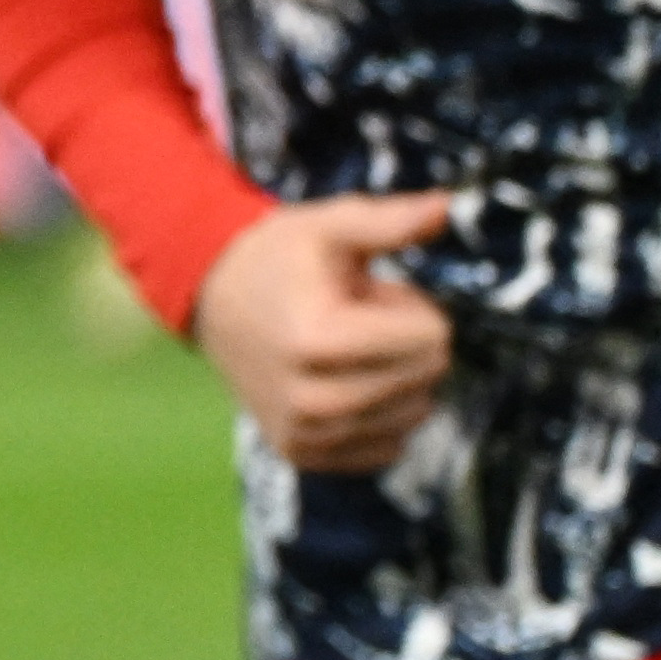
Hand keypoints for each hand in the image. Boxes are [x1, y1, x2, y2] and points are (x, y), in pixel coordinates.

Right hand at [190, 192, 458, 472]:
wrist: (211, 302)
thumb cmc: (278, 259)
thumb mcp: (329, 226)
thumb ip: (391, 221)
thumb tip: (448, 205)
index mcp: (318, 340)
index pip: (433, 339)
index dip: (408, 305)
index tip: (366, 294)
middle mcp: (311, 400)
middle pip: (428, 376)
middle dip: (405, 341)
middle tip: (356, 320)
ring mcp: (305, 434)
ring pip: (415, 414)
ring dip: (395, 378)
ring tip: (347, 349)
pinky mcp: (303, 454)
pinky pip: (389, 448)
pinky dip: (383, 414)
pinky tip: (347, 383)